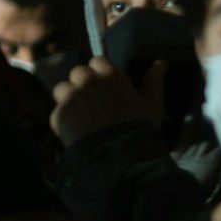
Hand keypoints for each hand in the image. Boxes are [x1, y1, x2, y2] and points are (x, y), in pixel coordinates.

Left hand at [50, 55, 164, 145]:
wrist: (122, 159)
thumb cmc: (141, 131)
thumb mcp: (152, 106)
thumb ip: (153, 82)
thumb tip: (161, 63)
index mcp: (110, 75)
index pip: (97, 61)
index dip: (100, 74)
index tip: (106, 87)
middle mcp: (87, 81)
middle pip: (78, 73)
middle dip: (84, 84)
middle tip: (95, 105)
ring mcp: (70, 97)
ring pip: (63, 89)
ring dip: (70, 99)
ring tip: (84, 118)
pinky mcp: (59, 114)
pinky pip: (58, 112)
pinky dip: (65, 121)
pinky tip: (79, 133)